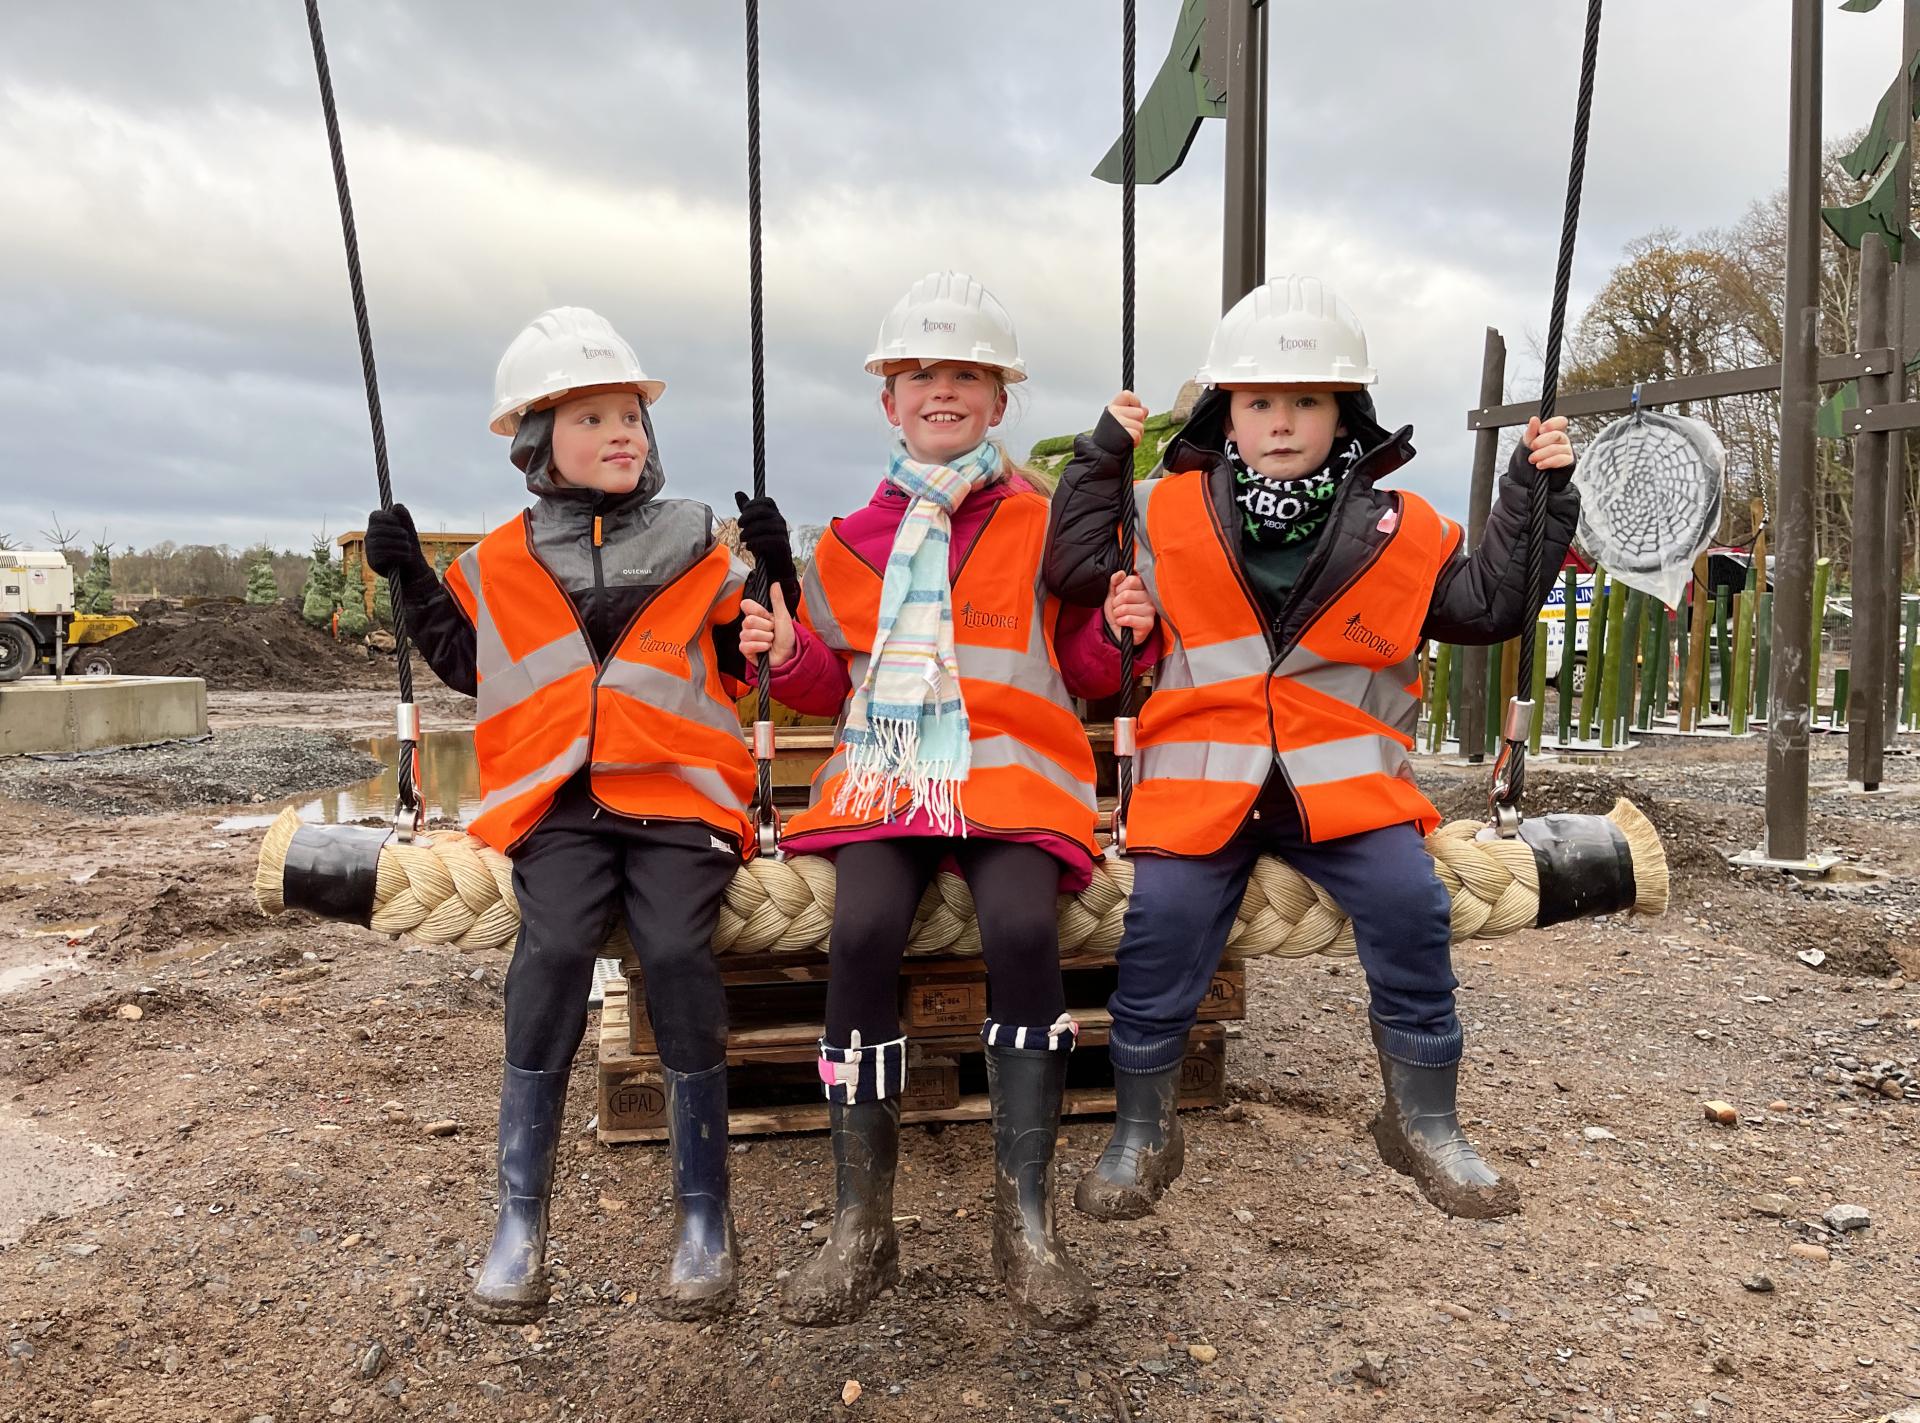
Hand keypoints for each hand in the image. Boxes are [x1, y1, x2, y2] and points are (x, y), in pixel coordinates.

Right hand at [365, 504, 426, 580]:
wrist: (412, 567)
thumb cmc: (408, 544)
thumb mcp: (409, 528)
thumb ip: (404, 516)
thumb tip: (395, 506)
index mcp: (376, 526)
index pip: (374, 516)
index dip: (386, 517)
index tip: (398, 522)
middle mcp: (370, 537)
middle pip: (377, 530)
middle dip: (395, 532)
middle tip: (407, 536)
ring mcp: (369, 550)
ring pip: (380, 543)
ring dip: (398, 544)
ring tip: (408, 547)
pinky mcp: (372, 562)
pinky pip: (382, 556)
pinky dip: (397, 555)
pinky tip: (406, 556)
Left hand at [734, 491, 801, 612]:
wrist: (774, 565)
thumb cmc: (763, 543)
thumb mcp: (753, 524)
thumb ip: (747, 510)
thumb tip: (738, 493)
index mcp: (774, 514)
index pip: (766, 501)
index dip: (753, 503)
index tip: (743, 511)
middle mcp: (780, 520)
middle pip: (763, 512)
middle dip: (748, 517)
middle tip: (739, 525)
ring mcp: (782, 532)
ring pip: (762, 526)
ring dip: (748, 532)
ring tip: (742, 539)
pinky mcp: (782, 545)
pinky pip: (766, 540)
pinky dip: (754, 543)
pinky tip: (749, 547)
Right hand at [739, 583, 796, 667]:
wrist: (788, 654)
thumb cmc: (786, 636)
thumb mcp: (783, 616)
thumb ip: (777, 600)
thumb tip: (775, 584)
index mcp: (756, 614)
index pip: (746, 604)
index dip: (758, 611)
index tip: (768, 616)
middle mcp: (749, 625)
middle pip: (749, 620)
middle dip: (766, 627)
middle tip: (772, 631)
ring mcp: (746, 637)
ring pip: (749, 634)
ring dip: (766, 638)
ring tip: (771, 641)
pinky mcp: (745, 649)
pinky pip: (746, 646)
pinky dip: (761, 647)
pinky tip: (766, 648)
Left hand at [1103, 570, 1154, 639]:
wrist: (1117, 631)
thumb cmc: (1118, 611)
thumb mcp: (1113, 594)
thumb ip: (1115, 582)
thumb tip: (1121, 573)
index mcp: (1143, 588)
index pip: (1131, 580)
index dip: (1119, 589)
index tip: (1118, 595)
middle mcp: (1150, 598)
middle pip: (1126, 595)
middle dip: (1116, 603)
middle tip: (1118, 608)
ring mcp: (1151, 611)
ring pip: (1125, 608)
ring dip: (1117, 614)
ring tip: (1120, 616)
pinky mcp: (1148, 624)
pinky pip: (1128, 619)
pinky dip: (1121, 621)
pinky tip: (1123, 623)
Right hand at [1106, 390, 1147, 446]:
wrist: (1100, 453)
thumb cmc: (1109, 439)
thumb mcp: (1118, 422)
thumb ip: (1132, 412)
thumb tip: (1145, 410)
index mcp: (1111, 408)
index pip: (1127, 395)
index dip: (1135, 402)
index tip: (1134, 412)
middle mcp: (1113, 412)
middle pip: (1139, 413)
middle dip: (1138, 423)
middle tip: (1128, 430)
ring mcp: (1117, 422)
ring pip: (1140, 426)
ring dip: (1137, 434)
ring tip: (1127, 438)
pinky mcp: (1122, 433)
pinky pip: (1137, 435)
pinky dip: (1136, 441)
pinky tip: (1128, 443)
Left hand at [1523, 415, 1573, 471]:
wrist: (1530, 476)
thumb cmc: (1531, 455)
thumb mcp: (1527, 443)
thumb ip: (1531, 431)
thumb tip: (1534, 419)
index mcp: (1554, 431)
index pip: (1561, 422)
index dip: (1552, 424)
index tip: (1541, 429)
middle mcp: (1562, 439)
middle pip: (1557, 435)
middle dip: (1542, 441)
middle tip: (1532, 447)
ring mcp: (1566, 450)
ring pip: (1557, 448)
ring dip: (1542, 453)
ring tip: (1532, 459)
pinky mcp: (1568, 462)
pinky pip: (1561, 459)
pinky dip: (1548, 462)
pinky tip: (1540, 464)